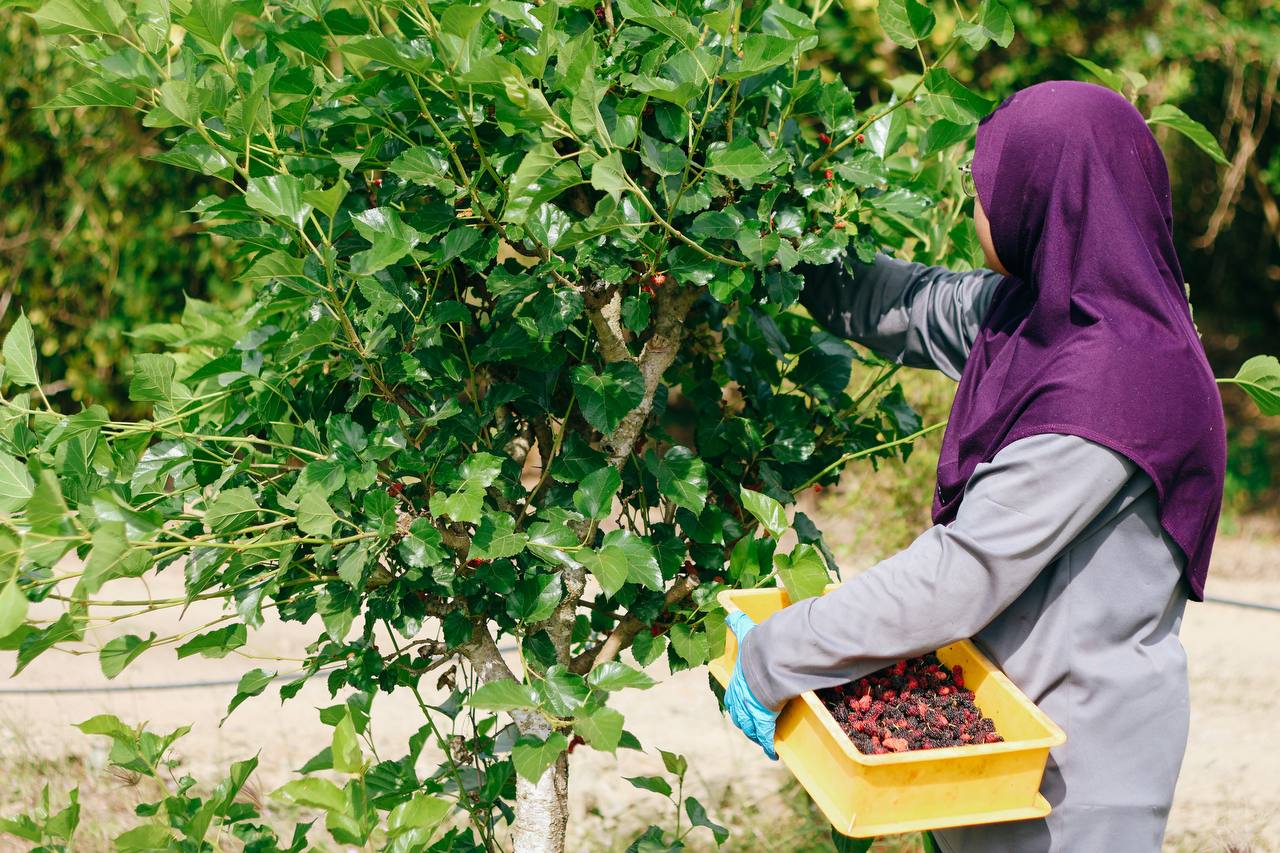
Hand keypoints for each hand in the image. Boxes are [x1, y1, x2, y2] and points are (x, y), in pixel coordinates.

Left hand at [723, 610, 779, 760]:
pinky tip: (772, 753)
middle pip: (740, 714)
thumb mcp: (746, 634)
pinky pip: (765, 736)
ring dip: (756, 734)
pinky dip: (768, 745)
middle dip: (745, 720)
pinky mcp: (763, 719)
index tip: (740, 707)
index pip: (734, 696)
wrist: (768, 660)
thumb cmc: (757, 648)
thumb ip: (738, 623)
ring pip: (751, 727)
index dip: (737, 703)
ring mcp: (751, 710)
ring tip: (762, 739)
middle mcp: (741, 697)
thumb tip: (729, 613)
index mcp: (737, 680)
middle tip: (751, 726)